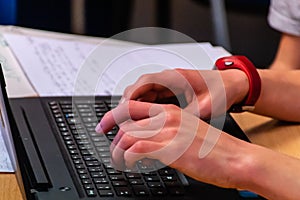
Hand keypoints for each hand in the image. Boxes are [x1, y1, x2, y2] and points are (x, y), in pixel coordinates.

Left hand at [96, 100, 250, 188]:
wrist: (237, 159)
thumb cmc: (216, 149)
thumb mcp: (188, 133)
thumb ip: (167, 133)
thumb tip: (150, 142)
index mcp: (171, 111)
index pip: (132, 107)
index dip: (113, 116)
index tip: (105, 127)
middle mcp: (167, 117)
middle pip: (125, 120)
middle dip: (112, 135)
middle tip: (111, 149)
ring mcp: (168, 132)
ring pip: (127, 135)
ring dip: (118, 150)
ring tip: (119, 161)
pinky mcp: (170, 148)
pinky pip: (136, 149)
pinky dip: (128, 158)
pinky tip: (131, 165)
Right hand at [121, 69, 248, 118]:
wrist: (233, 85)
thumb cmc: (221, 91)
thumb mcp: (204, 108)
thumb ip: (184, 117)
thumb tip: (165, 130)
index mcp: (172, 78)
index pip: (140, 86)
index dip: (125, 101)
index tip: (115, 117)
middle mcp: (167, 80)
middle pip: (136, 92)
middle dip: (123, 109)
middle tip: (112, 127)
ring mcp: (168, 86)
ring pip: (142, 97)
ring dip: (132, 112)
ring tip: (124, 130)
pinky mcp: (170, 92)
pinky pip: (150, 101)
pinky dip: (142, 113)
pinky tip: (140, 126)